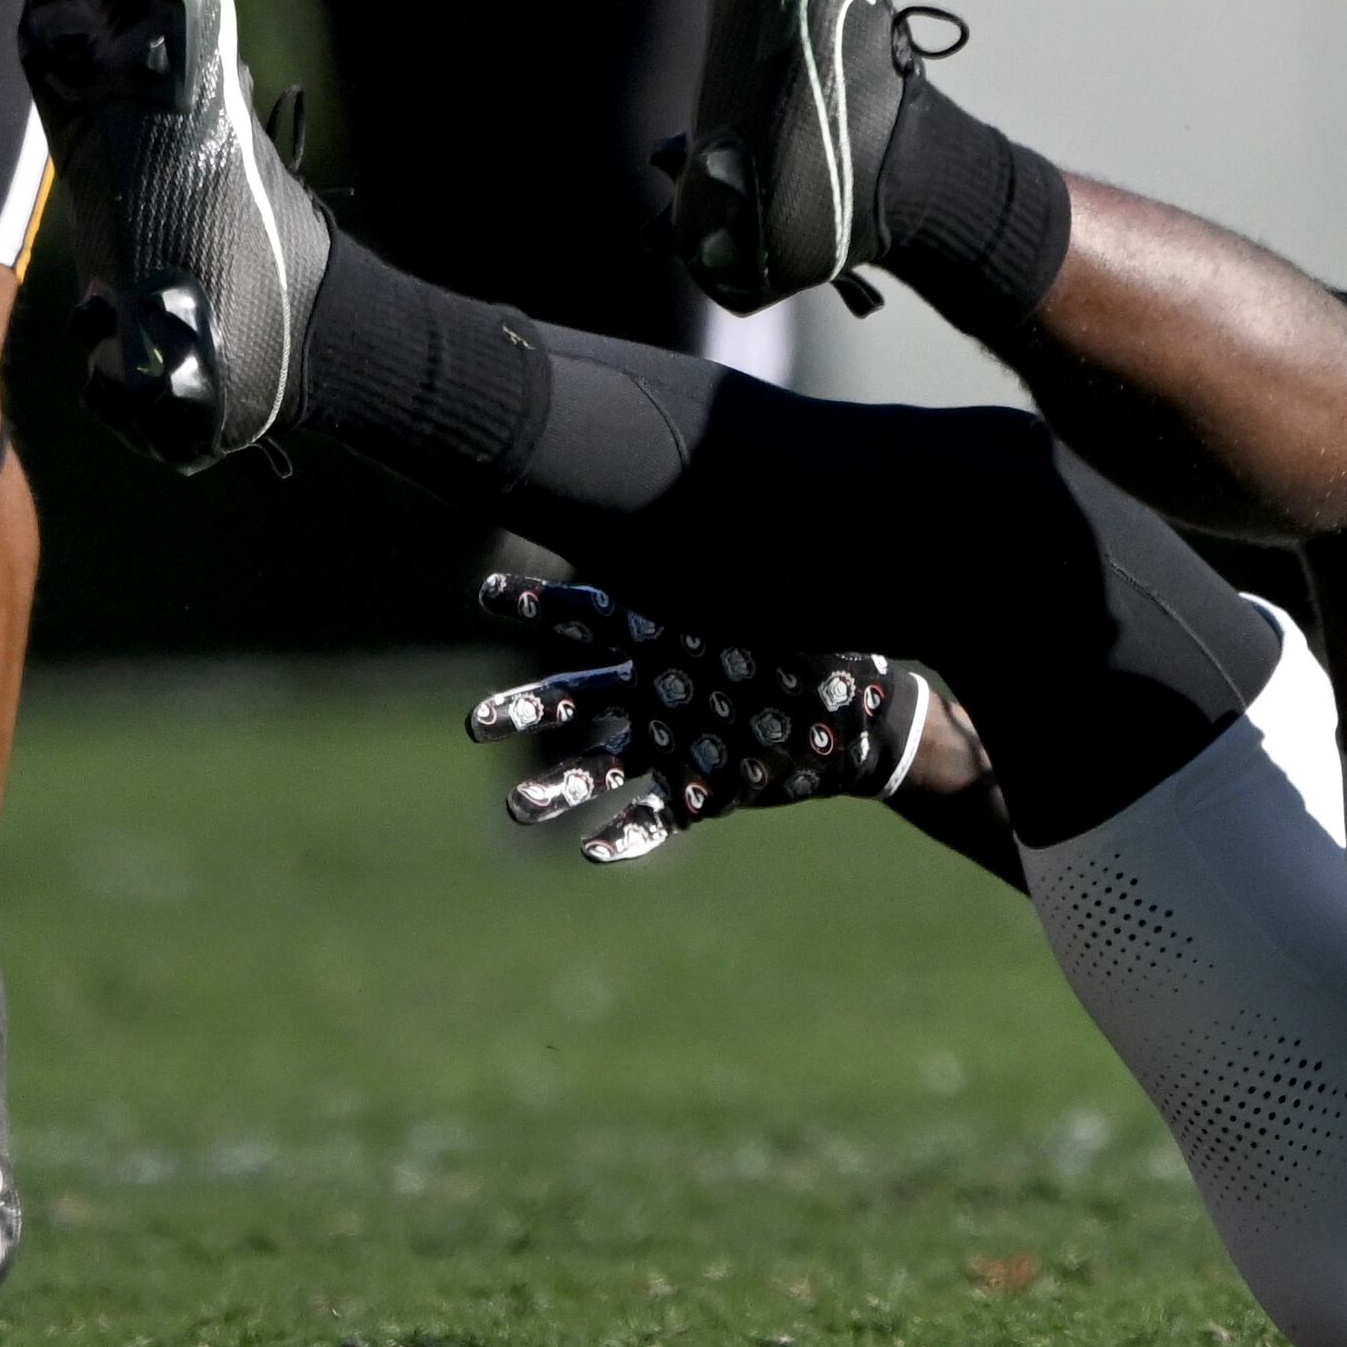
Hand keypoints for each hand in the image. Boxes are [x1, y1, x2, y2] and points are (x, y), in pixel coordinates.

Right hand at [467, 563, 927, 864]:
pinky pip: (655, 817)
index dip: (539, 605)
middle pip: (573, 697)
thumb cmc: (830, 642)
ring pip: (598, 765)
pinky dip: (626, 836)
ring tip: (518, 806)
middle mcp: (653, 688)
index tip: (486, 597)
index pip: (591, 613)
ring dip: (557, 786)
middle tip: (476, 725)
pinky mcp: (702, 791)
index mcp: (665, 632)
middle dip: (523, 710)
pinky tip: (596, 851)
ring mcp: (671, 741)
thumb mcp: (791, 596)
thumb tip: (747, 495)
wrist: (871, 717)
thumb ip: (753, 569)